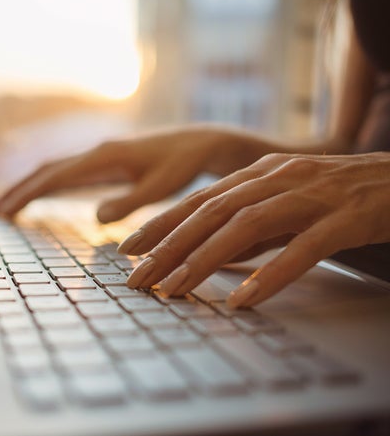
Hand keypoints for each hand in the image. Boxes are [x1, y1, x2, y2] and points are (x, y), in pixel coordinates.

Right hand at [0, 127, 245, 222]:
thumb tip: (96, 218)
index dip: (28, 193)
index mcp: (105, 157)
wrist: (200, 143)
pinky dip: (49, 184)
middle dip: (20, 190)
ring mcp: (100, 155)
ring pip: (55, 170)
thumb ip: (130, 202)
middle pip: (47, 170)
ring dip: (31, 187)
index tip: (6, 210)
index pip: (56, 176)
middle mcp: (97, 152)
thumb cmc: (184, 165)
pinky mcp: (106, 161)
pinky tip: (43, 195)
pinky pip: (69, 172)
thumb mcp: (162, 186)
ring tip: (8, 205)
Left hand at [120, 152, 389, 306]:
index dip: (161, 223)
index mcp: (261, 173)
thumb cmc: (341, 196)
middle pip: (212, 212)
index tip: (129, 249)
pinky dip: (270, 274)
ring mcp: (311, 195)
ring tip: (174, 290)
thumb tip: (205, 256)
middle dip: (169, 245)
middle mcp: (278, 177)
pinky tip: (243, 300)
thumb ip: (249, 228)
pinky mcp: (344, 218)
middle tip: (137, 277)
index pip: (199, 199)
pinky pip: (302, 248)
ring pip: (246, 226)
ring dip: (204, 260)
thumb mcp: (285, 206)